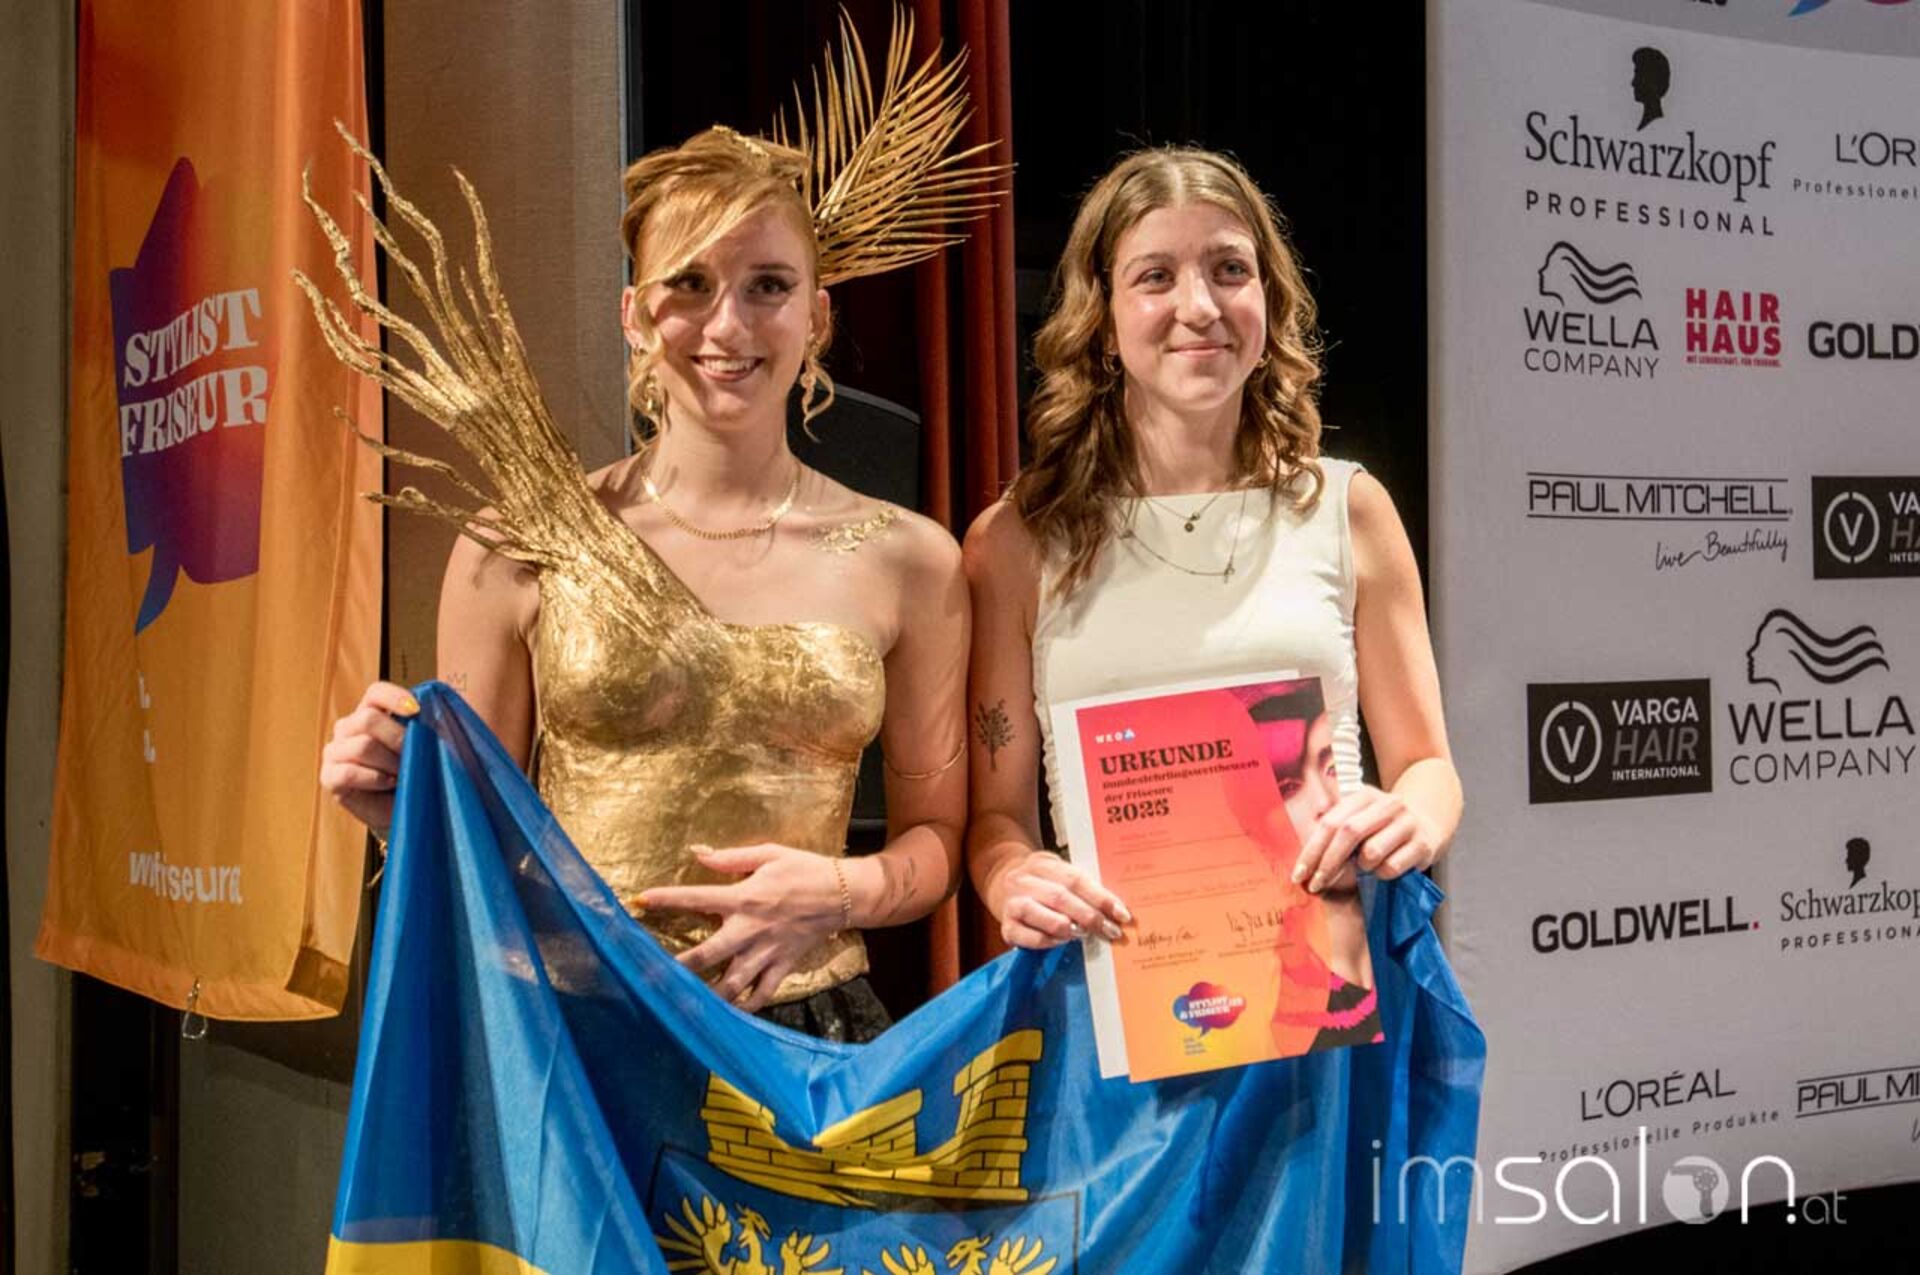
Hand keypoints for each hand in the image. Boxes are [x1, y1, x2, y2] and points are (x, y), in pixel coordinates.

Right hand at [318, 681, 418, 833]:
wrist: (406, 810)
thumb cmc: (416, 774)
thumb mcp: (423, 748)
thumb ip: (422, 728)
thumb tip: (428, 714)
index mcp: (371, 712)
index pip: (376, 693)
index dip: (394, 697)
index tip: (416, 711)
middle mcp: (348, 728)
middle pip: (368, 719)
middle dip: (398, 739)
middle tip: (413, 757)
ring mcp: (335, 751)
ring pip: (363, 746)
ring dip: (390, 762)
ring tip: (402, 774)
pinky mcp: (329, 777)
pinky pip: (348, 773)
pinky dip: (375, 779)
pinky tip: (388, 784)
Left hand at [634, 844, 842, 1013]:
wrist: (844, 894)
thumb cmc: (805, 869)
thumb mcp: (769, 854)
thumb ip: (731, 858)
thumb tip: (698, 853)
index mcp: (743, 898)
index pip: (697, 897)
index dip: (667, 899)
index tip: (641, 900)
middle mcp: (750, 929)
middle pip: (708, 954)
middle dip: (679, 967)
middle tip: (650, 978)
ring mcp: (767, 952)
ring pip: (732, 982)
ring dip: (707, 996)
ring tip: (683, 1007)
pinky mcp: (783, 966)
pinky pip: (762, 993)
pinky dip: (745, 1006)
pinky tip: (728, 1014)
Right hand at [985, 849, 1130, 949]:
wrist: (1000, 881)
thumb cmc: (1042, 883)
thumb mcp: (1058, 874)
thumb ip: (1081, 887)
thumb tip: (1115, 910)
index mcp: (1042, 863)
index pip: (1075, 879)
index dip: (1101, 897)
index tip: (1122, 914)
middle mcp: (1023, 880)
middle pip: (1060, 897)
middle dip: (1090, 917)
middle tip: (1111, 931)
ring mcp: (1011, 903)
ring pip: (1042, 915)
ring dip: (1068, 927)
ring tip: (1086, 934)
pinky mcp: (1005, 927)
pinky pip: (1027, 937)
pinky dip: (1048, 941)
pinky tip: (1063, 941)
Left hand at [1289, 784, 1439, 893]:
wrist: (1429, 822)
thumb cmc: (1383, 827)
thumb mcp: (1360, 819)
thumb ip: (1334, 833)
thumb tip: (1304, 864)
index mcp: (1364, 796)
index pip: (1330, 822)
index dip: (1312, 850)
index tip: (1299, 875)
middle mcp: (1387, 804)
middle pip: (1348, 833)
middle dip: (1327, 863)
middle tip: (1316, 885)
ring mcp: (1407, 822)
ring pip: (1372, 852)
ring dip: (1361, 868)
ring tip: (1365, 867)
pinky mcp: (1424, 843)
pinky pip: (1392, 867)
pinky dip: (1382, 874)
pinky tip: (1385, 869)